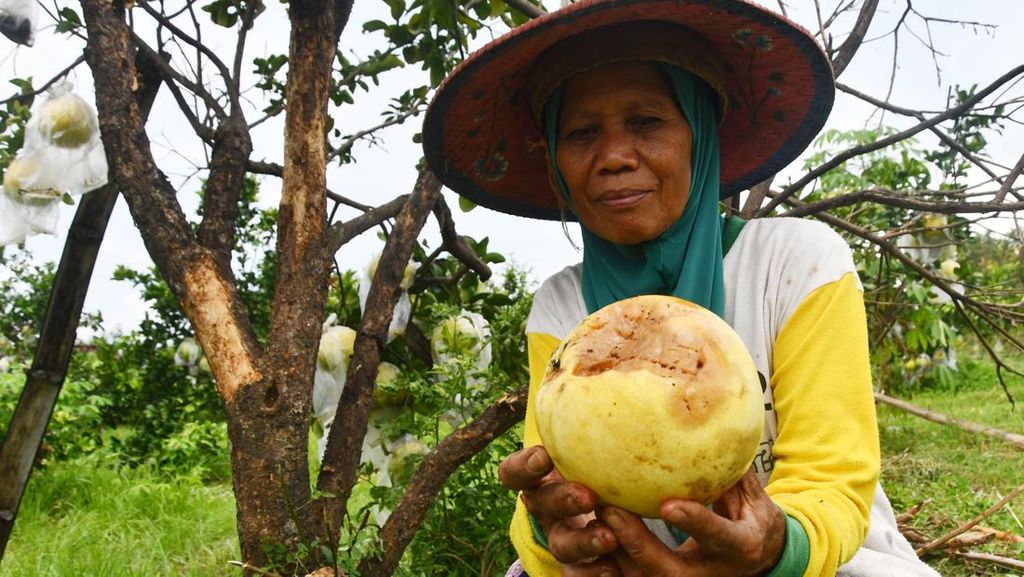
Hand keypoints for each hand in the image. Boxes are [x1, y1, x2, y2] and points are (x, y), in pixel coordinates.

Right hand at [499, 445, 619, 575]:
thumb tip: (597, 370)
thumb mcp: (583, 453)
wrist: (608, 507)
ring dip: (584, 542)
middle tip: (587, 497)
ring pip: (561, 545)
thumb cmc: (593, 468)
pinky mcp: (576, 566)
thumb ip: (585, 439)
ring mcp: (559, 539)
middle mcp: (544, 509)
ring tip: (608, 538)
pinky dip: (592, 574)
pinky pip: (576, 575)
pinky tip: (611, 568)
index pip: (515, 473)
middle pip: (543, 505)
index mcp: (538, 479)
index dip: (524, 466)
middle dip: (562, 500)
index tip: (544, 456)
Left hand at [597, 469, 785, 576]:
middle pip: (667, 570)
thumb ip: (735, 467)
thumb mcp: (753, 496)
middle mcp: (712, 572)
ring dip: (616, 552)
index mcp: (740, 546)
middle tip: (608, 510)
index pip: (717, 536)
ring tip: (593, 517)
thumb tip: (723, 420)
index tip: (667, 503)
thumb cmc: (753, 519)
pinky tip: (592, 530)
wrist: (761, 559)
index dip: (693, 522)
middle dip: (636, 542)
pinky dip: (614, 559)